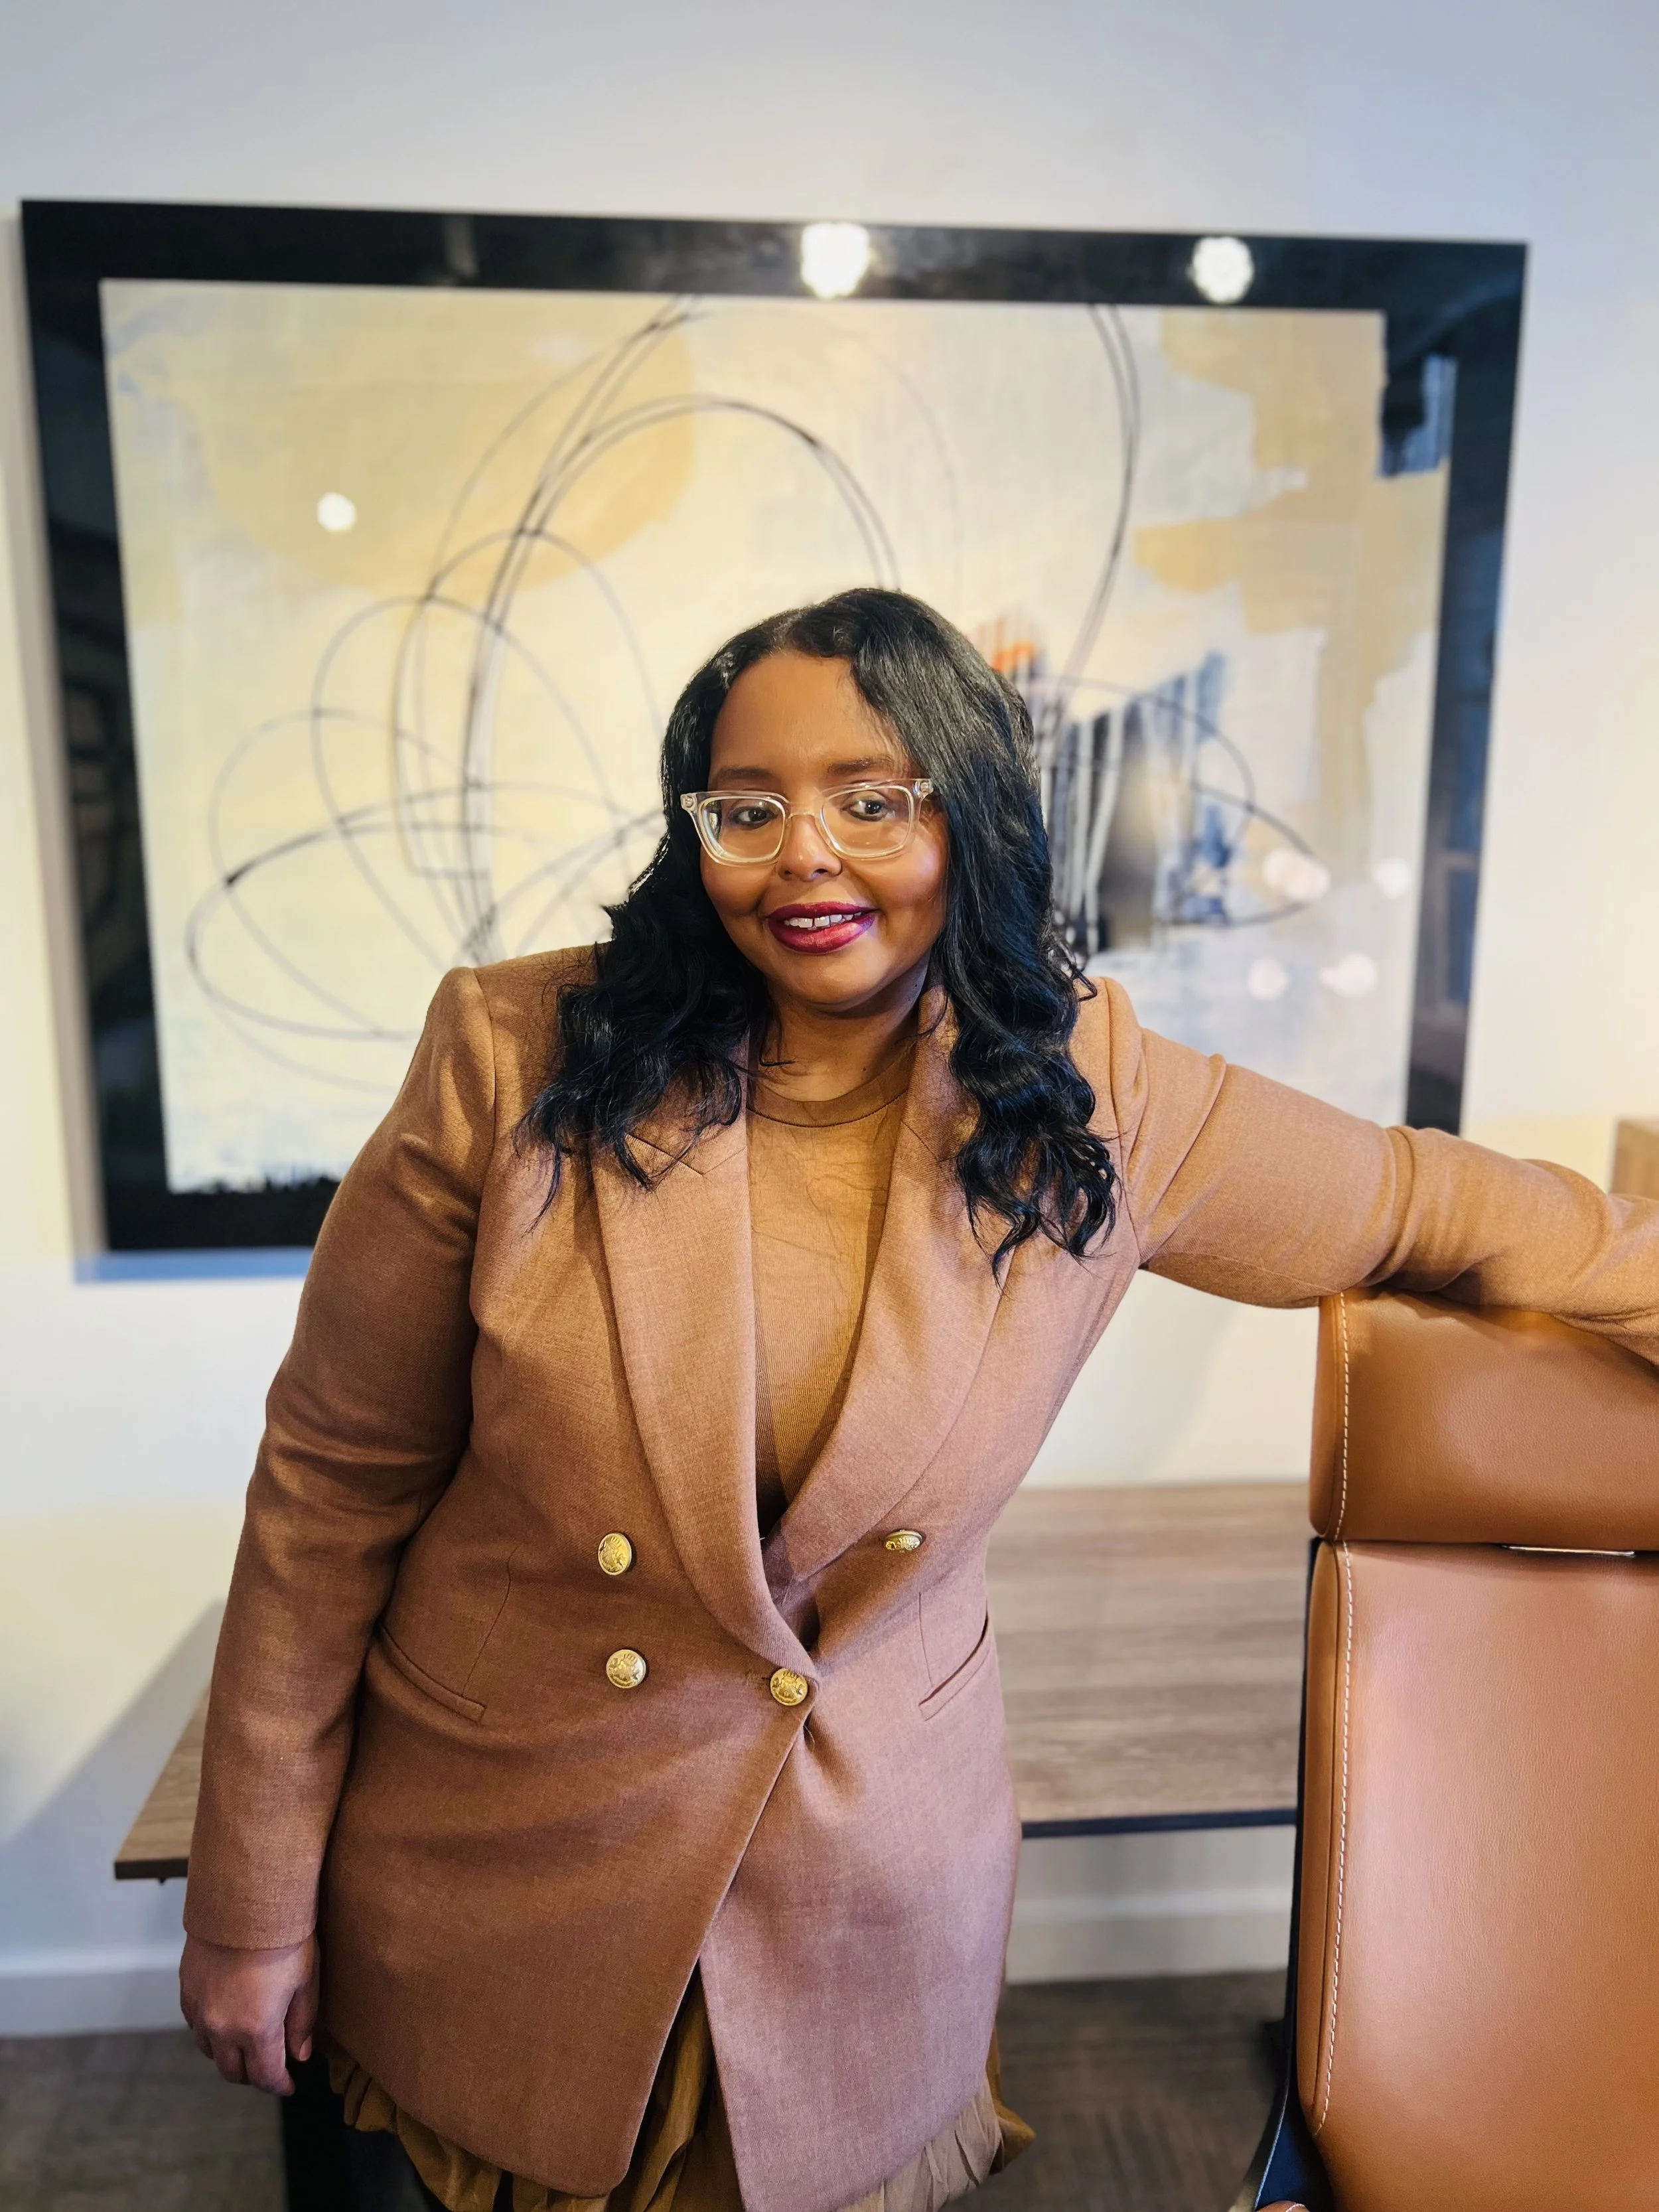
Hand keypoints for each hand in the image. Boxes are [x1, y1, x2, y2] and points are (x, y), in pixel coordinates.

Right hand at [179, 1930, 318, 2093]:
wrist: (245, 1900)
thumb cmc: (283, 1938)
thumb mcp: (306, 1981)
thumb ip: (303, 2023)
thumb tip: (301, 2055)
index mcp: (256, 2030)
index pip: (266, 2076)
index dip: (280, 2086)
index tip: (289, 2085)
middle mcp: (222, 2028)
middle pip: (233, 2071)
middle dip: (254, 2075)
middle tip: (271, 2066)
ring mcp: (200, 2011)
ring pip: (211, 2052)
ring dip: (229, 2055)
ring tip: (248, 2044)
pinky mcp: (187, 1991)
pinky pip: (196, 2026)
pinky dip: (211, 2033)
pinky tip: (226, 2020)